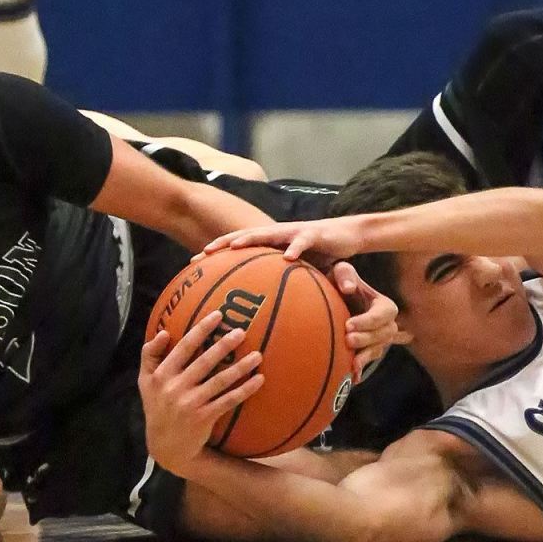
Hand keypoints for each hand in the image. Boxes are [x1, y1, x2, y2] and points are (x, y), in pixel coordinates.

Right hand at [138, 311, 263, 476]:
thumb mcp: (144, 381)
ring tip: (258, 355)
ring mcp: (190, 403)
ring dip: (240, 367)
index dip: (201, 330)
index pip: (183, 347)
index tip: (218, 315)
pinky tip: (259, 380)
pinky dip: (244, 390)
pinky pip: (228, 401)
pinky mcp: (204, 418)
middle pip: (204, 361)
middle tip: (241, 331)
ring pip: (220, 381)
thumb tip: (163, 332)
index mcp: (161, 375)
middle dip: (224, 345)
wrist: (165, 446)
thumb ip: (150, 354)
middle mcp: (175, 387)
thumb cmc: (157, 406)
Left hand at [202, 217, 365, 268]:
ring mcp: (294, 232)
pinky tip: (288, 257)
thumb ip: (280, 283)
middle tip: (202, 254)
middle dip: (222, 244)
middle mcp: (277, 234)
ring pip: (267, 234)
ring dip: (250, 239)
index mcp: (270, 243)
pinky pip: (302, 242)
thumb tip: (262, 309)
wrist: (348, 235)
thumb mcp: (297, 271)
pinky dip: (294, 248)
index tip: (194, 263)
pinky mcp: (314, 234)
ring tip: (233, 247)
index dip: (215, 252)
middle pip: (244, 237)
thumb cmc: (320, 255)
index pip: (237, 246)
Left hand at [330, 261, 408, 380]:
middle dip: (367, 338)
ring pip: (378, 349)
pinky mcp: (368, 350)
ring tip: (350, 361)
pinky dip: (361, 368)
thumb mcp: (341, 272)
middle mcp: (385, 323)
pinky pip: (369, 360)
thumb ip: (345, 275)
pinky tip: (353, 377)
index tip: (348, 324)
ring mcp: (378, 338)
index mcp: (383, 304)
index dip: (368, 320)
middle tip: (347, 339)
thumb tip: (348, 288)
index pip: (384, 313)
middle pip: (384, 334)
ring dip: (365, 355)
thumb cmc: (339, 283)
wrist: (332, 300)